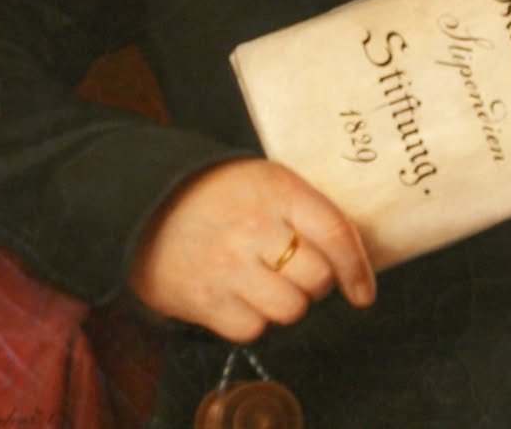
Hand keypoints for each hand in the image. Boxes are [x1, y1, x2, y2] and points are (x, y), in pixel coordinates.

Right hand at [128, 159, 375, 342]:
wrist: (147, 205)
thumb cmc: (219, 193)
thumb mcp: (266, 180)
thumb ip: (306, 209)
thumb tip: (352, 255)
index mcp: (277, 190)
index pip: (334, 232)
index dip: (356, 267)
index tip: (364, 292)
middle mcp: (254, 227)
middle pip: (317, 278)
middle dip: (316, 282)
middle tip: (298, 271)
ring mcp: (228, 265)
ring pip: (290, 309)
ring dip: (287, 302)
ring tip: (268, 282)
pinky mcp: (205, 300)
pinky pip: (254, 329)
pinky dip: (254, 320)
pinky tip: (241, 295)